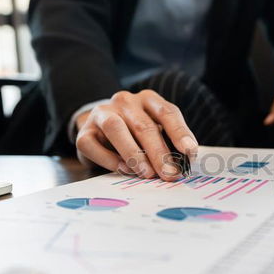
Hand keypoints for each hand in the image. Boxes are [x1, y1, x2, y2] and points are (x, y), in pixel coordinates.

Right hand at [75, 89, 198, 180]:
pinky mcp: (84, 131)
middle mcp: (125, 102)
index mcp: (148, 99)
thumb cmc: (137, 134)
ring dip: (133, 153)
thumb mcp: (157, 133)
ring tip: (147, 173)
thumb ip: (169, 143)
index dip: (179, 132)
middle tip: (169, 173)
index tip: (189, 151)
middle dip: (159, 152)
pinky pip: (93, 144)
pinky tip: (124, 169)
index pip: (167, 112)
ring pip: (115, 128)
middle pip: (144, 125)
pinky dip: (109, 159)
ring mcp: (102, 113)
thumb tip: (184, 163)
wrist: (101, 129)